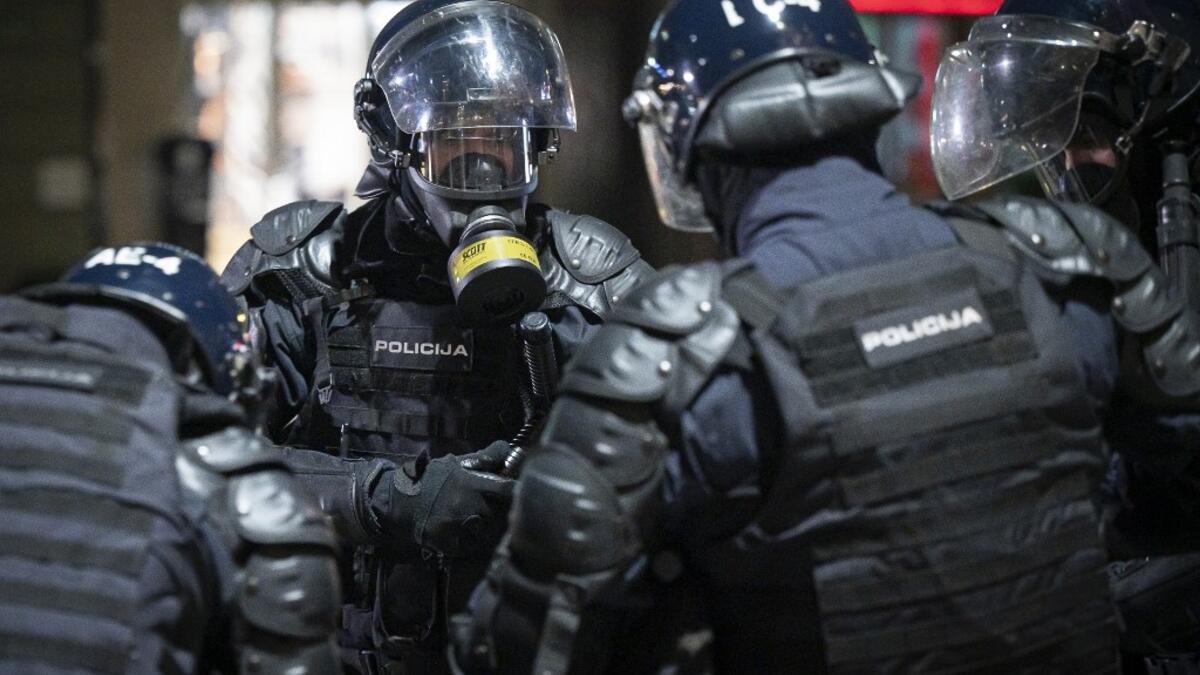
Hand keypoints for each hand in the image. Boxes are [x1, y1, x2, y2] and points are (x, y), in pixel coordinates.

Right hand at [383, 446, 515, 558]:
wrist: (400, 500)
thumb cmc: (431, 478)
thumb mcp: (456, 463)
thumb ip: (484, 458)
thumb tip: (509, 448)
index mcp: (472, 484)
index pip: (507, 490)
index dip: (516, 493)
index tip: (517, 494)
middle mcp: (468, 506)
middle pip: (500, 515)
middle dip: (498, 513)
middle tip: (491, 510)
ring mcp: (459, 527)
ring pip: (487, 533)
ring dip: (485, 528)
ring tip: (474, 521)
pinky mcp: (449, 543)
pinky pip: (471, 547)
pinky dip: (471, 543)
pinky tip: (463, 534)